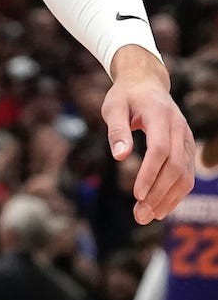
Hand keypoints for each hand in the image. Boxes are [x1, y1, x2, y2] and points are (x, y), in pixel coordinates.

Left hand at [104, 45, 195, 223]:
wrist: (147, 83)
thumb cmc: (125, 95)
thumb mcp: (113, 106)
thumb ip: (116, 130)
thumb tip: (120, 157)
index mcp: (160, 115)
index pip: (160, 150)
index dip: (150, 173)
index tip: (137, 194)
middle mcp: (179, 129)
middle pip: (175, 167)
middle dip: (158, 194)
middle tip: (139, 215)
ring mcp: (186, 139)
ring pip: (185, 175)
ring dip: (168, 199)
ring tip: (146, 216)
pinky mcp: (186, 148)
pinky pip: (187, 174)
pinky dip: (175, 193)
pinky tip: (160, 208)